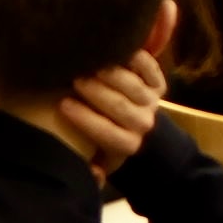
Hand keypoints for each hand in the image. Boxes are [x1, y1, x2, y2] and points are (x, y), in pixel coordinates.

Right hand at [55, 48, 166, 180]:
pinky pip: (151, 69)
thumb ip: (89, 165)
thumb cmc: (110, 145)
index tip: (62, 104)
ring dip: (113, 74)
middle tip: (75, 78)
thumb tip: (88, 172)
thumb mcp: (99, 160)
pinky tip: (120, 51)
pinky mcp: (159, 85)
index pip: (104, 131)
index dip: (83, 117)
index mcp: (125, 144)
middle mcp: (142, 123)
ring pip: (134, 86)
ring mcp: (152, 102)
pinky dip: (139, 59)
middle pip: (119, 106)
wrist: (145, 136)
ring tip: (93, 64)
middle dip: (96, 91)